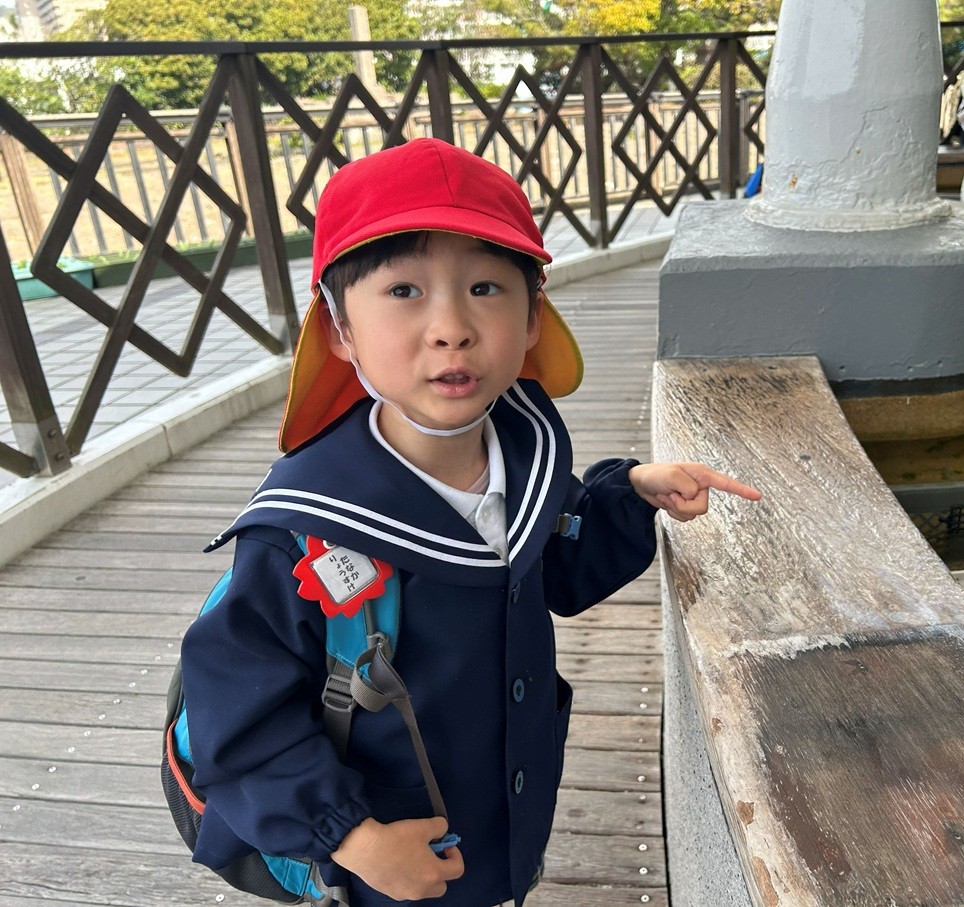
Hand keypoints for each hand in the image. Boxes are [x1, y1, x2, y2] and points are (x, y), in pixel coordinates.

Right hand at [331, 816, 464, 900]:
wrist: (363, 848)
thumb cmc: (396, 838)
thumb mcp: (422, 826)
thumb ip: (439, 827)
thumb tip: (442, 830)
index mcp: (433, 874)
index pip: (458, 870)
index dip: (456, 856)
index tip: (446, 845)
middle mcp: (422, 889)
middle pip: (442, 886)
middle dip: (441, 871)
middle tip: (432, 854)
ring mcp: (405, 894)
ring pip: (424, 890)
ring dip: (424, 877)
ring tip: (413, 858)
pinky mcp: (391, 893)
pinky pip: (407, 889)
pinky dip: (409, 879)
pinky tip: (398, 864)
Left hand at [629, 462, 760, 521]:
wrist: (641, 484)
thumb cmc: (656, 475)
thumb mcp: (671, 476)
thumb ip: (687, 487)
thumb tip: (695, 496)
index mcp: (702, 475)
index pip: (725, 483)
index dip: (742, 490)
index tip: (758, 496)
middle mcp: (700, 486)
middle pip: (702, 507)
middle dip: (683, 505)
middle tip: (670, 494)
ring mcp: (693, 497)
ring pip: (694, 515)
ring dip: (676, 508)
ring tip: (667, 495)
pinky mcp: (685, 506)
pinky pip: (685, 518)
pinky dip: (673, 512)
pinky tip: (667, 502)